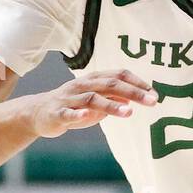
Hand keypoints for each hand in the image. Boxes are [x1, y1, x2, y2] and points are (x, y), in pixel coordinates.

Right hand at [30, 71, 155, 138]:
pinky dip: (78, 114)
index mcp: (93, 79)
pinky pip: (68, 113)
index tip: (155, 93)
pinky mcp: (57, 113)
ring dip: (112, 105)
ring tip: (129, 113)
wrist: (38, 113)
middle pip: (110, 85)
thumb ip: (114, 98)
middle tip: (152, 101)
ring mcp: (69, 99)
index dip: (138, 83)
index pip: (119, 75)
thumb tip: (134, 98)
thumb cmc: (73, 106)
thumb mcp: (96, 100)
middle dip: (133, 92)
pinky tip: (87, 116)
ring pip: (92, 98)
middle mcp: (82, 85)